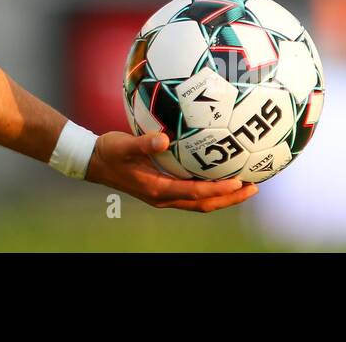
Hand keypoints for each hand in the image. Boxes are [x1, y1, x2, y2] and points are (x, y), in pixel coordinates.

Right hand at [85, 131, 258, 211]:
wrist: (93, 161)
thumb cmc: (108, 151)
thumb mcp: (123, 145)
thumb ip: (144, 143)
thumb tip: (164, 139)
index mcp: (157, 190)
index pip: (195, 193)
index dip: (218, 190)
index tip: (239, 182)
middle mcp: (163, 197)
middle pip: (204, 204)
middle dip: (229, 199)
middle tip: (252, 188)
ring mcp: (163, 195)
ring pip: (199, 202)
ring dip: (222, 197)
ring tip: (243, 186)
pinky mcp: (161, 189)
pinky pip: (191, 194)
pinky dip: (208, 189)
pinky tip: (217, 176)